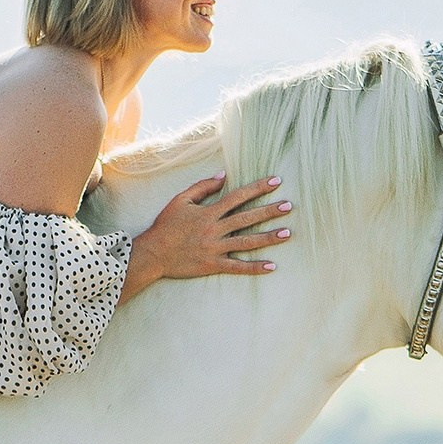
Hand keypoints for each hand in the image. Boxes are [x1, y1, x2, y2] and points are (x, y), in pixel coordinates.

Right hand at [126, 175, 291, 296]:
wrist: (152, 253)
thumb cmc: (166, 226)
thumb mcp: (180, 200)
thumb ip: (202, 187)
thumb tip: (222, 176)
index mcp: (209, 212)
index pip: (238, 196)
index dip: (258, 188)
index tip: (276, 181)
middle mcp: (215, 229)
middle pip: (247, 218)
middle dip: (269, 211)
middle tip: (289, 206)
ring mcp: (215, 248)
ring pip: (247, 242)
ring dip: (268, 237)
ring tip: (287, 233)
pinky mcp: (213, 265)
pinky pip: (237, 267)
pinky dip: (254, 267)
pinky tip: (271, 266)